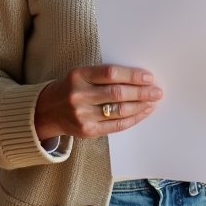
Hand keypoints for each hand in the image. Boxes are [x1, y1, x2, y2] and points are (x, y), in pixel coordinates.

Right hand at [34, 65, 162, 139]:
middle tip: (157, 91)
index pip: (111, 73)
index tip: (149, 77)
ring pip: (119, 111)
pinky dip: (133, 119)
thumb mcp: (82, 74)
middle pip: (117, 93)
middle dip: (141, 92)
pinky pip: (116, 126)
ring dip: (140, 106)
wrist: (48, 110)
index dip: (132, 75)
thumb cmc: (72, 87)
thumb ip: (105, 75)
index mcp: (79, 75)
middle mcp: (79, 95)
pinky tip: (143, 112)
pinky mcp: (87, 131)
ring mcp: (82, 115)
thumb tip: (140, 78)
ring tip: (153, 101)